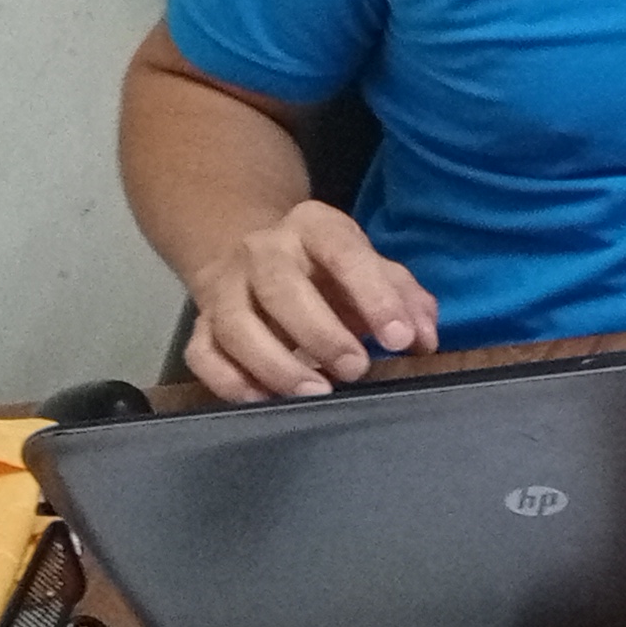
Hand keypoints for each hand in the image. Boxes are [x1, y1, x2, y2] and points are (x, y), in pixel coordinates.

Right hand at [182, 203, 441, 401]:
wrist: (258, 254)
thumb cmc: (330, 269)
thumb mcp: (372, 268)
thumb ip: (405, 298)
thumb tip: (425, 338)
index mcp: (314, 227)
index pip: (344, 252)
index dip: (374, 296)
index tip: (399, 340)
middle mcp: (262, 250)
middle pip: (280, 287)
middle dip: (321, 334)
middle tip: (357, 369)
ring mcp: (225, 286)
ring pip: (234, 323)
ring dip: (275, 364)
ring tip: (316, 391)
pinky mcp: (201, 323)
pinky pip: (203, 354)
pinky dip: (229, 382)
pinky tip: (264, 400)